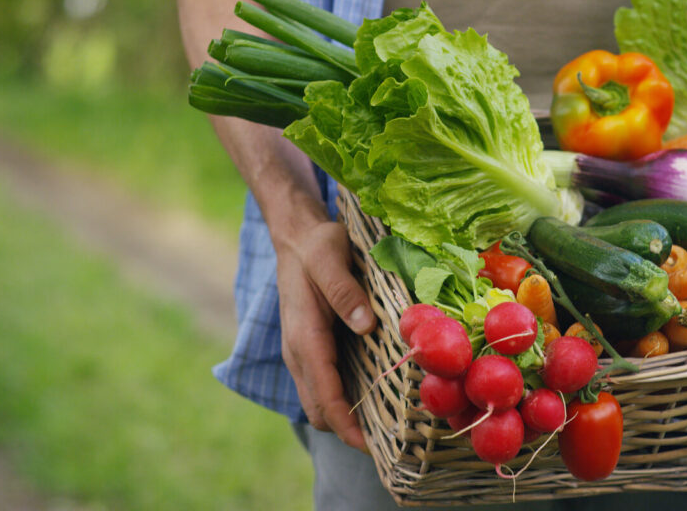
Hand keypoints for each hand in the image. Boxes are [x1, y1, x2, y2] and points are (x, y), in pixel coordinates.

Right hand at [276, 220, 375, 452]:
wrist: (296, 238)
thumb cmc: (316, 246)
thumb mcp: (329, 257)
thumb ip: (343, 290)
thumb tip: (365, 325)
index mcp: (304, 337)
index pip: (324, 396)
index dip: (347, 426)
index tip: (373, 447)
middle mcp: (298, 352)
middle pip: (319, 410)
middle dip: (348, 432)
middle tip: (390, 441)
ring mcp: (301, 353)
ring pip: (319, 402)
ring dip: (345, 419)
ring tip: (385, 426)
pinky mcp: (309, 349)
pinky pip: (323, 386)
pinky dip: (342, 401)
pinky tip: (372, 396)